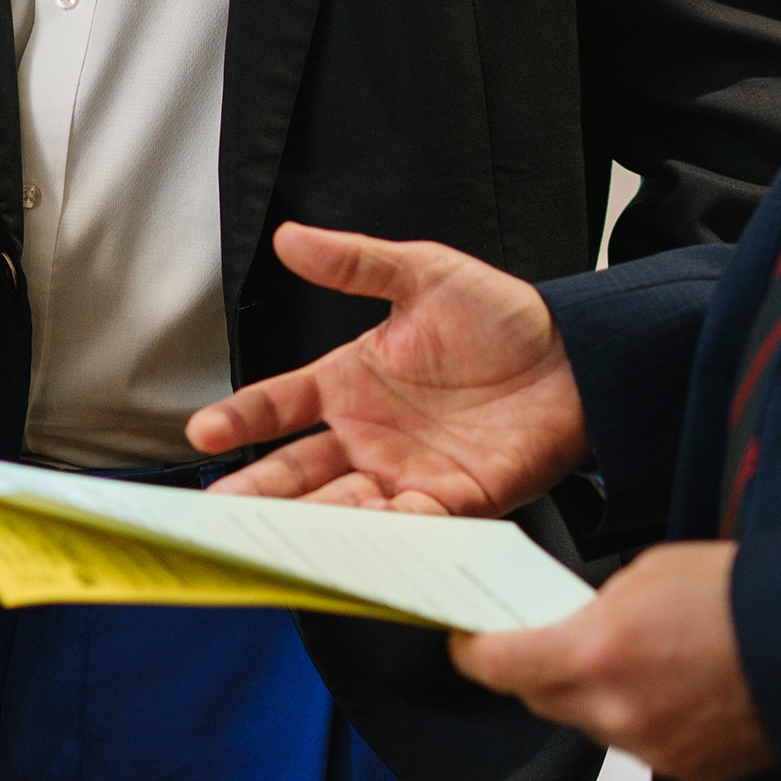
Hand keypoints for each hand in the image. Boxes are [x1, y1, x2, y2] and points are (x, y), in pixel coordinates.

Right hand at [187, 221, 589, 512]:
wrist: (575, 354)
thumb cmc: (498, 315)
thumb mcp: (422, 273)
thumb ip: (355, 262)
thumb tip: (288, 236)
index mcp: (350, 383)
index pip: (279, 405)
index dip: (242, 418)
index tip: (206, 431)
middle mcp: (368, 436)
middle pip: (297, 471)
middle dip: (258, 493)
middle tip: (218, 513)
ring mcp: (405, 472)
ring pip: (343, 507)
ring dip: (311, 522)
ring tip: (275, 537)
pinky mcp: (453, 501)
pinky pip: (409, 526)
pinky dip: (382, 537)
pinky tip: (356, 543)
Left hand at [452, 540, 773, 780]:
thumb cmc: (743, 597)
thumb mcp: (647, 574)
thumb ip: (593, 608)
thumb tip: (571, 625)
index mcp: (595, 653)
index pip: (497, 666)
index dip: (472, 654)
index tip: (466, 643)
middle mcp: (616, 712)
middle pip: (538, 700)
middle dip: (533, 669)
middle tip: (544, 639)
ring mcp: (650, 749)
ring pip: (590, 724)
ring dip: (593, 695)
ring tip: (633, 656)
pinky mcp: (684, 772)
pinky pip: (636, 746)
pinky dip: (639, 717)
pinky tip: (670, 686)